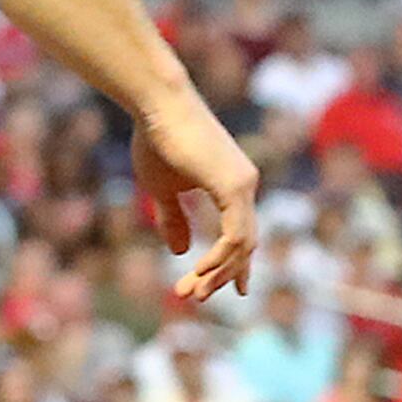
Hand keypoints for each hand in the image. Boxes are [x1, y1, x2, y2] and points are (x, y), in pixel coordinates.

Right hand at [131, 89, 260, 302]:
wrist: (157, 104)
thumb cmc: (156, 138)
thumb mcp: (161, 187)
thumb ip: (173, 218)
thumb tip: (179, 251)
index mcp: (232, 184)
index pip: (241, 232)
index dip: (237, 263)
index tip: (236, 290)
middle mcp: (245, 185)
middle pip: (244, 244)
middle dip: (223, 275)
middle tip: (198, 297)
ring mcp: (244, 186)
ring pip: (241, 245)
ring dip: (216, 273)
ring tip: (191, 292)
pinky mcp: (234, 187)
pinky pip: (234, 236)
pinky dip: (219, 258)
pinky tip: (199, 270)